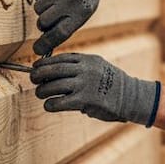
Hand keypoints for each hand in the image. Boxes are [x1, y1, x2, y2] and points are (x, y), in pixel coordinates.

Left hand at [31, 53, 160, 125]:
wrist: (131, 97)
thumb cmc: (112, 83)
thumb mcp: (98, 66)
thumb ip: (80, 66)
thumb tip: (55, 71)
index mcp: (87, 59)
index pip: (60, 58)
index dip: (44, 62)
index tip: (36, 66)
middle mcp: (84, 69)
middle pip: (53, 70)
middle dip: (38, 74)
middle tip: (33, 78)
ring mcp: (84, 84)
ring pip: (53, 86)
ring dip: (42, 90)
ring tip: (40, 93)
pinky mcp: (84, 100)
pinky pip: (60, 102)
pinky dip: (51, 104)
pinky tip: (49, 105)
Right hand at [32, 0, 109, 55]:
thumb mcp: (82, 14)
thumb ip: (64, 27)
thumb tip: (42, 47)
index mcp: (81, 12)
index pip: (60, 33)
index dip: (45, 44)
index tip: (36, 50)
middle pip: (43, 22)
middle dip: (44, 23)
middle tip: (53, 16)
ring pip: (37, 8)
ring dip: (43, 7)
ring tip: (56, 0)